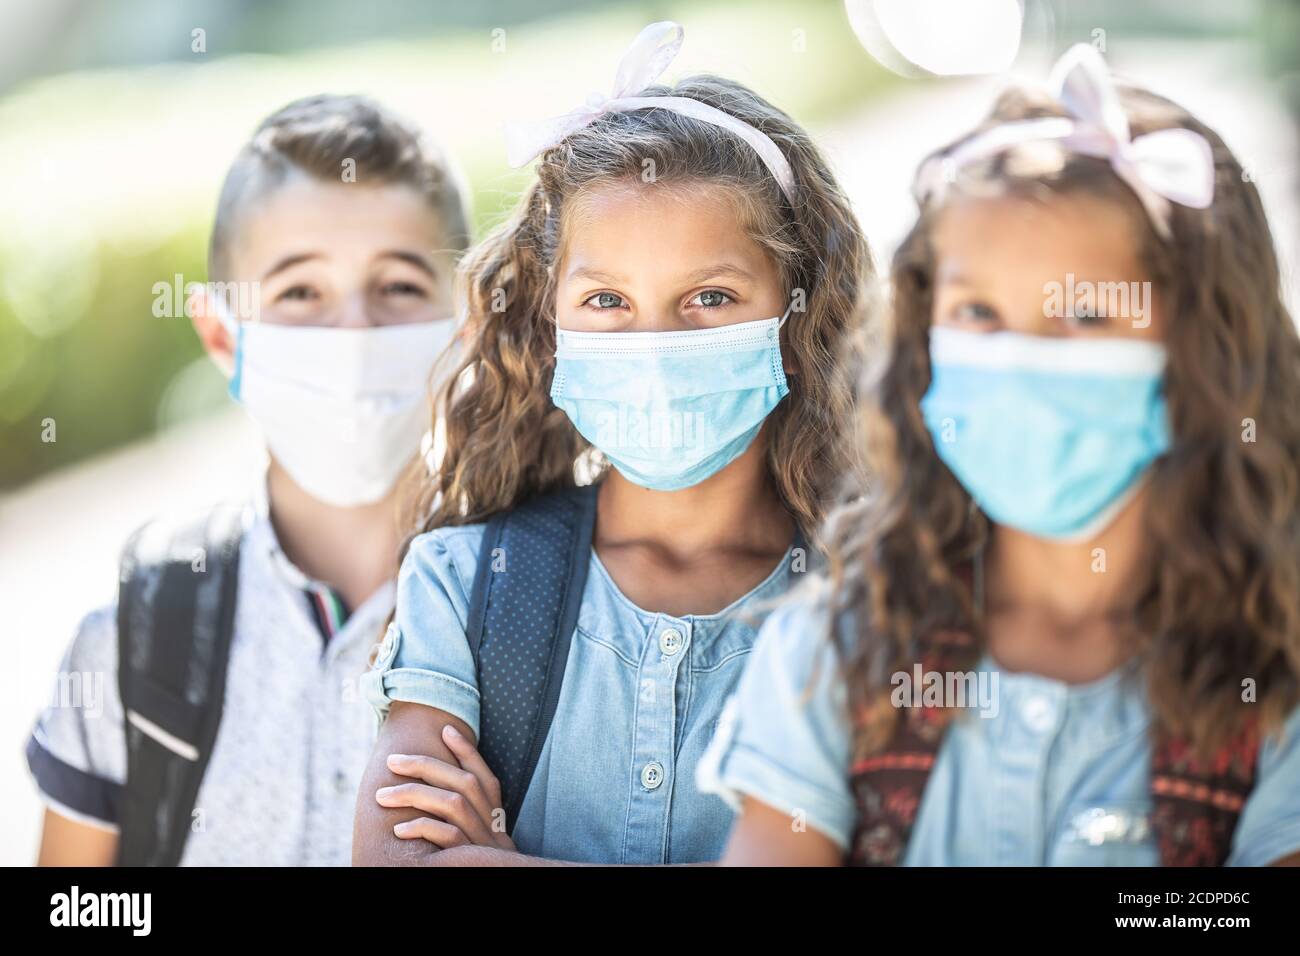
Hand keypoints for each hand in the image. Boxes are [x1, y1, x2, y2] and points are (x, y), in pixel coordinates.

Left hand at [376, 724, 515, 851]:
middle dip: (425, 766)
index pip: (484, 773)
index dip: (467, 750)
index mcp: (496, 812)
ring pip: (452, 804)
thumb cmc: (479, 862)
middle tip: (391, 761)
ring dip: (414, 794)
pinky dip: (422, 829)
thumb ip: (464, 810)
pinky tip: (399, 831)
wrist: (499, 881)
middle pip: (463, 782)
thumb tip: (431, 783)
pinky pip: (447, 837)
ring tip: (382, 796)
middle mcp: (492, 823)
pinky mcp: (468, 858)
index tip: (445, 728)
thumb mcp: (478, 834)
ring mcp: (482, 840)